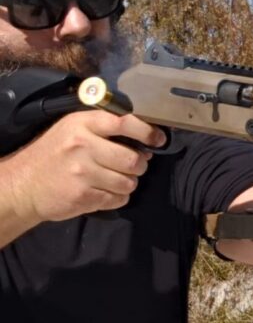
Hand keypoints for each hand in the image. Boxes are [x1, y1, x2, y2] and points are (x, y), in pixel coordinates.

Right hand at [3, 111, 165, 223]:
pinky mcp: (82, 197)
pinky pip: (118, 199)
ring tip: (113, 180)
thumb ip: (106, 129)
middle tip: (131, 166)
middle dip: (139, 165)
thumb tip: (146, 143)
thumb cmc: (55, 154)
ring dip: (127, 183)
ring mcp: (82, 174)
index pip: (124, 123)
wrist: (23, 185)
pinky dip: (117, 197)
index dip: (147, 132)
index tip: (158, 139)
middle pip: (132, 159)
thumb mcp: (73, 129)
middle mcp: (82, 147)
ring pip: (128, 182)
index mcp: (82, 125)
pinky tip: (103, 191)